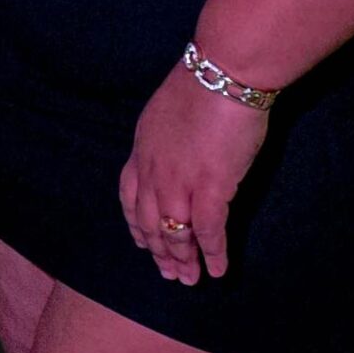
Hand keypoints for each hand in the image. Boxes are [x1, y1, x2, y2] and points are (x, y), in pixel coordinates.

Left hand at [119, 63, 269, 283]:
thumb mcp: (166, 110)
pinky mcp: (210, 188)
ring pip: (175, 233)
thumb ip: (165, 136)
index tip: (142, 242)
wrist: (223, 72)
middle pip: (150, 222)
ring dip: (183, 260)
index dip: (136, 223)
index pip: (130, 196)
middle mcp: (154, 171)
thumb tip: (176, 149)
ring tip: (189, 280)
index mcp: (142, 150)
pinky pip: (208, 232)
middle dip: (158, 251)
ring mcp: (179, 182)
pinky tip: (218, 270)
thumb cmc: (202, 82)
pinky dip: (213, 255)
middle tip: (168, 273)